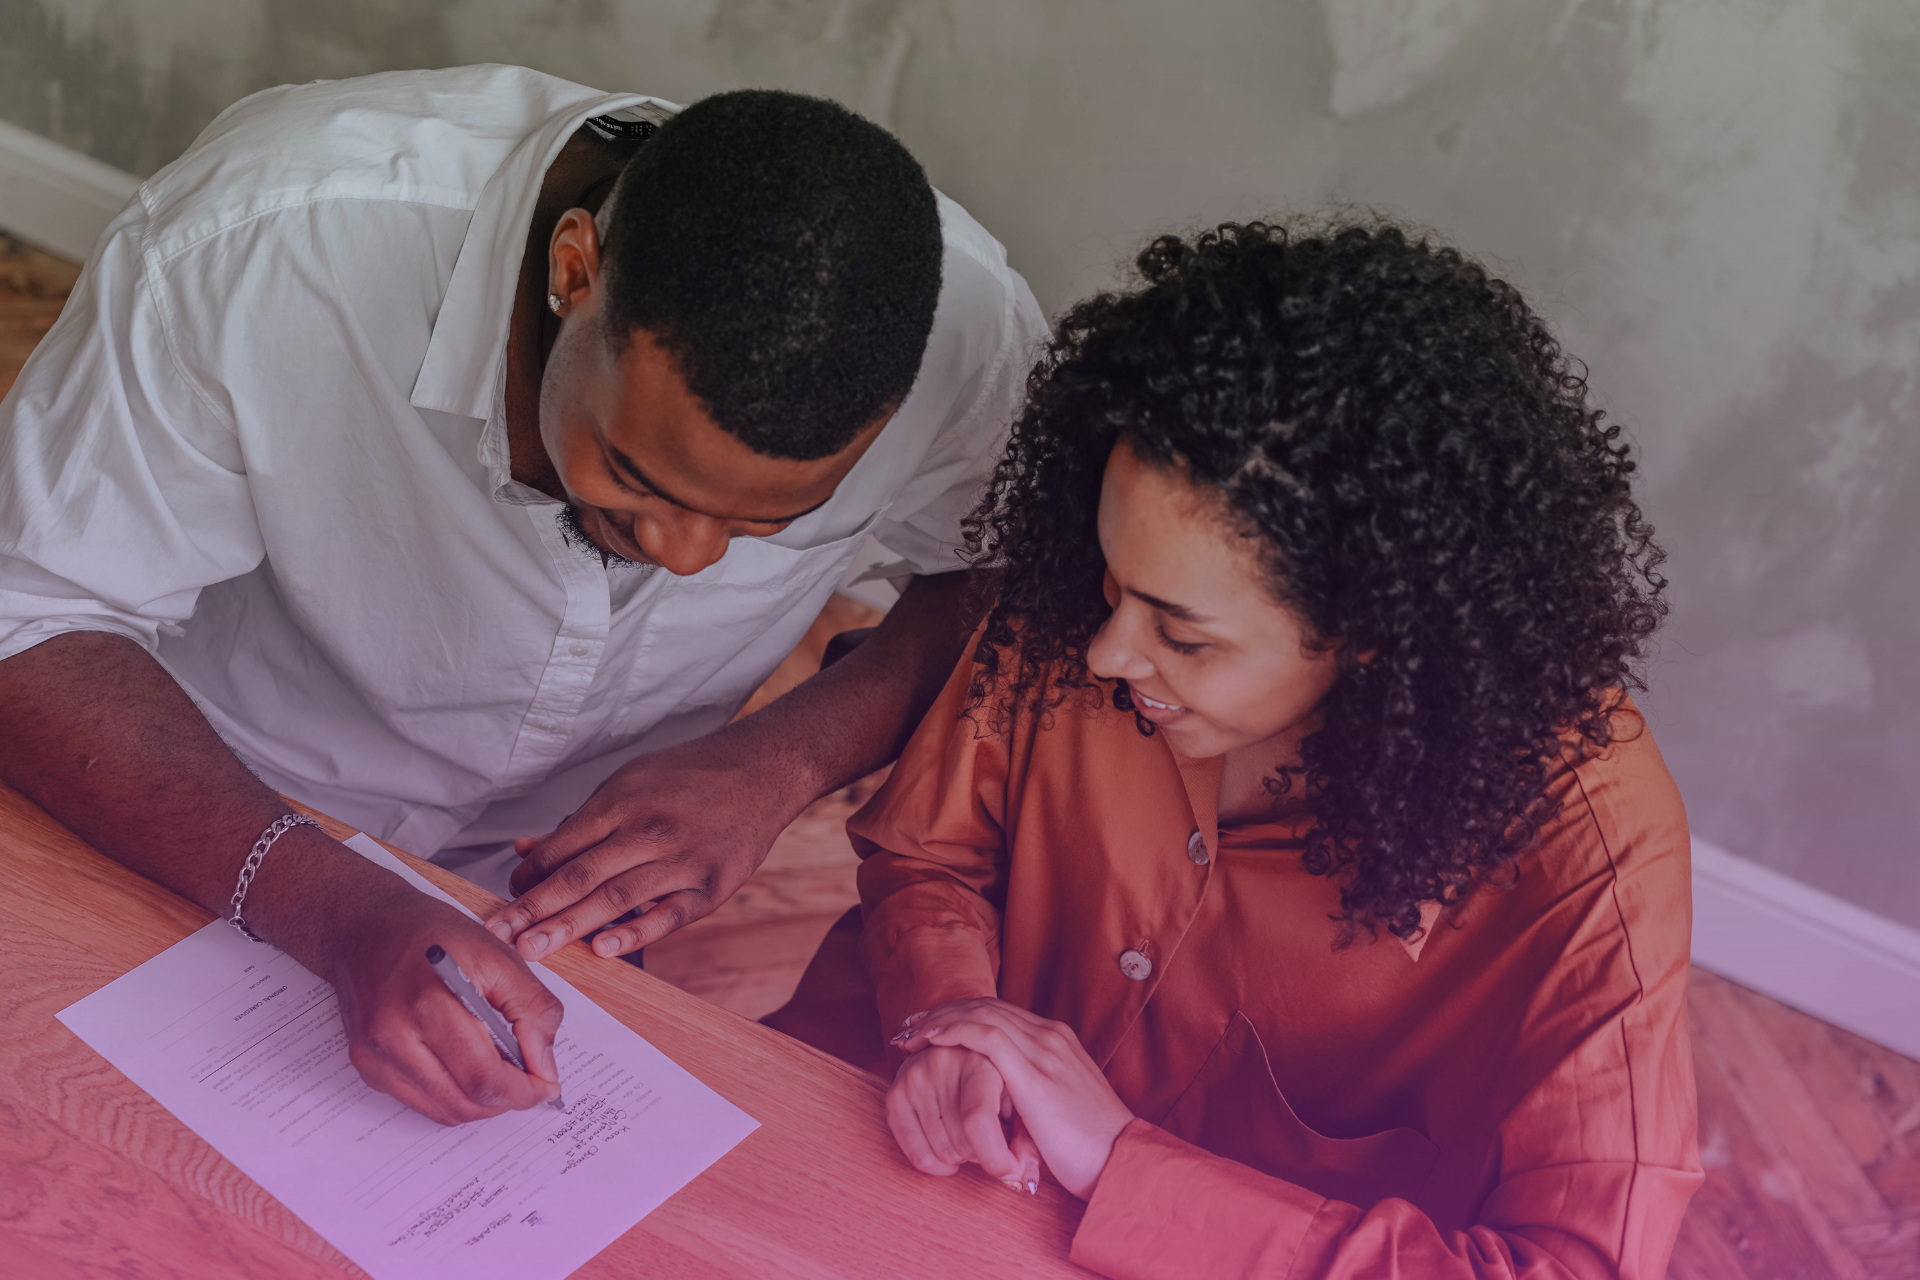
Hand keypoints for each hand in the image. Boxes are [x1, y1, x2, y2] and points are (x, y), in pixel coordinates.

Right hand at [325, 890, 564, 1125]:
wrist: (366, 927)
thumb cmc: (434, 934)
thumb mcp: (499, 956)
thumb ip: (533, 1010)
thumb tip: (545, 1069)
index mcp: (429, 1003)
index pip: (483, 1077)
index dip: (523, 1092)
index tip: (547, 1087)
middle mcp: (393, 1036)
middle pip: (463, 1102)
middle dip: (506, 1100)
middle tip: (529, 1081)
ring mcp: (373, 1056)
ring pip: (442, 1111)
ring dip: (481, 1103)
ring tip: (500, 1071)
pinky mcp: (366, 1065)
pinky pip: (420, 1102)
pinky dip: (453, 1095)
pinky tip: (467, 1066)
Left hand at [485, 735, 802, 959]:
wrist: (764, 770)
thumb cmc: (690, 777)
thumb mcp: (630, 782)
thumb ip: (582, 822)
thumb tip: (527, 851)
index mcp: (621, 800)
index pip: (562, 846)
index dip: (529, 877)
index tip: (505, 901)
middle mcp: (649, 828)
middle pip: (580, 875)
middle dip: (534, 909)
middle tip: (500, 937)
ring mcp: (682, 858)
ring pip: (617, 897)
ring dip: (571, 926)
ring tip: (535, 950)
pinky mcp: (712, 885)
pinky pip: (669, 914)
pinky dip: (636, 932)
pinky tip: (604, 950)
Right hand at [886, 1043, 1043, 1192]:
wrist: (958, 1052)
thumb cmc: (999, 1082)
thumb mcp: (1022, 1100)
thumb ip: (1028, 1139)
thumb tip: (1022, 1177)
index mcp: (981, 1060)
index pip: (977, 1120)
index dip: (995, 1157)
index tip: (1011, 1173)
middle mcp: (942, 1063)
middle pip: (961, 1143)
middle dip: (982, 1155)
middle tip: (989, 1139)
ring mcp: (914, 1078)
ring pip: (941, 1152)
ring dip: (960, 1157)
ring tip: (968, 1136)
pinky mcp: (895, 1094)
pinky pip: (915, 1154)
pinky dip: (935, 1165)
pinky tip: (948, 1152)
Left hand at [893, 1000, 1133, 1199]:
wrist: (1123, 1163)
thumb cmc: (1093, 1149)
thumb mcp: (1060, 1110)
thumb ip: (1033, 1096)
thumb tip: (1002, 1107)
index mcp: (1058, 1042)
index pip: (1001, 1014)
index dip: (962, 1015)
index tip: (932, 1026)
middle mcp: (1051, 1037)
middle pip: (988, 1007)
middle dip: (945, 1012)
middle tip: (911, 1023)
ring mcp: (1044, 1051)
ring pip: (982, 1015)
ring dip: (941, 1020)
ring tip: (911, 1033)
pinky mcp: (1035, 1075)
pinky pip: (986, 1037)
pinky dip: (954, 1032)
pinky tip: (931, 1040)